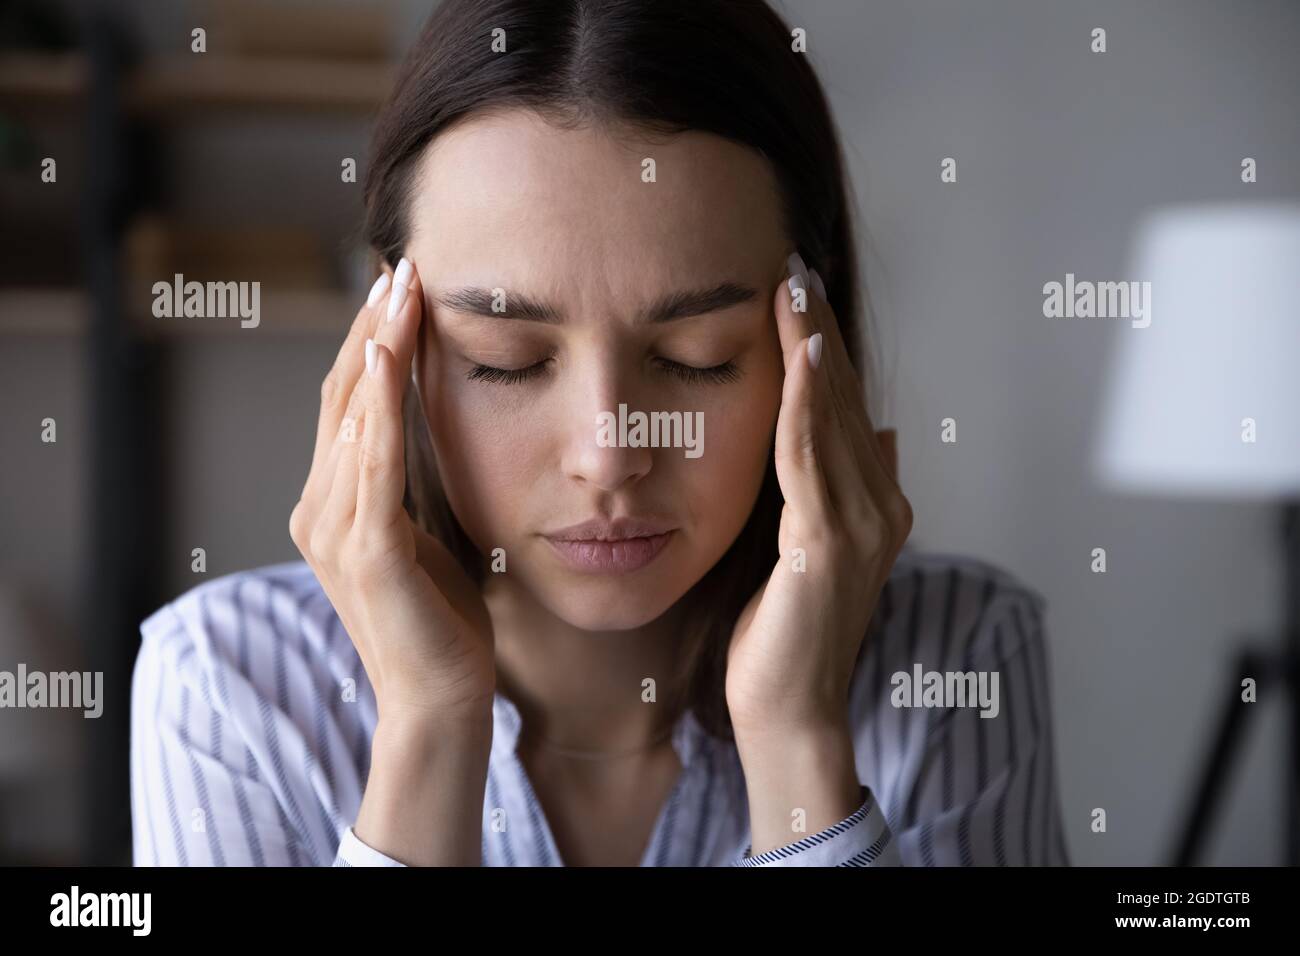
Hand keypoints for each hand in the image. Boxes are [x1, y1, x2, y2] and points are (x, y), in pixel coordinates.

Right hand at [289, 258, 494, 727]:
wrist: (442, 699)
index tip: (402, 286)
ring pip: (351, 417)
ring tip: (401, 289)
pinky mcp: (366, 552)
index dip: (370, 342)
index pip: (348, 404)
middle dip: (372, 327)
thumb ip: (410, 480)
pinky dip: (376, 407)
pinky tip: (385, 357)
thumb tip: (426, 419)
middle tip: (402, 264)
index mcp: (332, 504)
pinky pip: (371, 464)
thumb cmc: (442, 619)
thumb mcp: (426, 531)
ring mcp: (334, 530)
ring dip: (375, 347)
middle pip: (342, 396)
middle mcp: (319, 509)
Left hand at [725, 253, 912, 738]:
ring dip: (813, 348)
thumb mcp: (808, 548)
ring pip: (833, 416)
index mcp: (875, 504)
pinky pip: (811, 456)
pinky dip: (806, 401)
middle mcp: (880, 506)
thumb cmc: (783, 635)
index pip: (847, 409)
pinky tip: (796, 353)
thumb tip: (878, 435)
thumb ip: (836, 491)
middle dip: (818, 330)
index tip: (798, 291)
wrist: (787, 710)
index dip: (824, 348)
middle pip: (844, 400)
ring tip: (794, 288)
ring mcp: (862, 525)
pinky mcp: (829, 544)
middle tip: (794, 265)